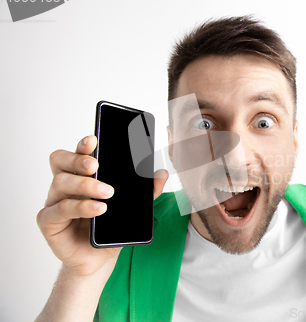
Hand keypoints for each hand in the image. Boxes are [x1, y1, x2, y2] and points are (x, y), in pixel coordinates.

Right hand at [37, 135, 167, 277]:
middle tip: (96, 165)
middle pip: (60, 161)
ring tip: (107, 193)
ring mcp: (54, 202)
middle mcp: (64, 185)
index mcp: (81, 176)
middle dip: (78, 160)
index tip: (94, 140)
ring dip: (85, 185)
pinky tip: (97, 209)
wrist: (98, 259)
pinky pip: (59, 210)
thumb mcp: (131, 207)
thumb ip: (147, 190)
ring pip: (60, 183)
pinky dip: (80, 207)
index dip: (83, 145)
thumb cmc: (110, 228)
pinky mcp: (49, 222)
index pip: (77, 153)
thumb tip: (162, 173)